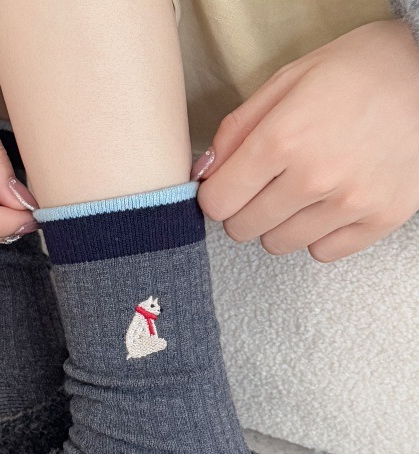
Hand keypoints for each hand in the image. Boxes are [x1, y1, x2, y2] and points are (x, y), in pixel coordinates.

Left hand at [194, 20, 418, 262]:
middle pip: (242, 229)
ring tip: (302, 189)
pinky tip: (329, 202)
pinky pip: (321, 252)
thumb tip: (202, 174)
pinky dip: (318, 233)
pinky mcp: (380, 219)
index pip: (217, 203)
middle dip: (244, 209)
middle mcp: (315, 177)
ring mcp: (350, 203)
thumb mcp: (287, 82)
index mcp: (283, 138)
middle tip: (267, 184)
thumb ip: (236, 131)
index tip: (227, 185)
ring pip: (278, 244)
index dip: (216, 194)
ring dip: (280, 223)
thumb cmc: (358, 71)